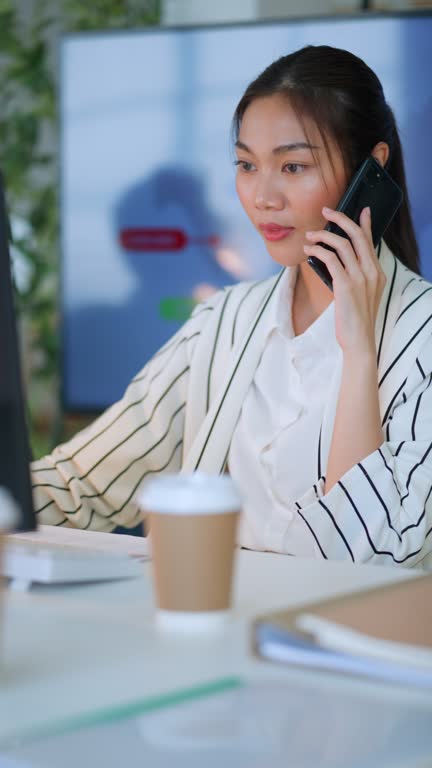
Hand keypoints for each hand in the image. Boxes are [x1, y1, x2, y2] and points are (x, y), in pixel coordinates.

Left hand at [303, 206, 386, 357]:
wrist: (359, 341)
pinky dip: (318, 251)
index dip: (365, 223)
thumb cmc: (355, 320)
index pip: (370, 241)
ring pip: (342, 244)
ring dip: (323, 236)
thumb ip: (354, 277)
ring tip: (309, 236)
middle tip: (326, 211)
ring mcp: (361, 278)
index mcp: (377, 273)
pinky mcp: (346, 285)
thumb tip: (335, 260)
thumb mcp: (359, 295)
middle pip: (357, 235)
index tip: (361, 210)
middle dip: (340, 219)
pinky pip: (331, 259)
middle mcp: (372, 272)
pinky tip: (309, 251)